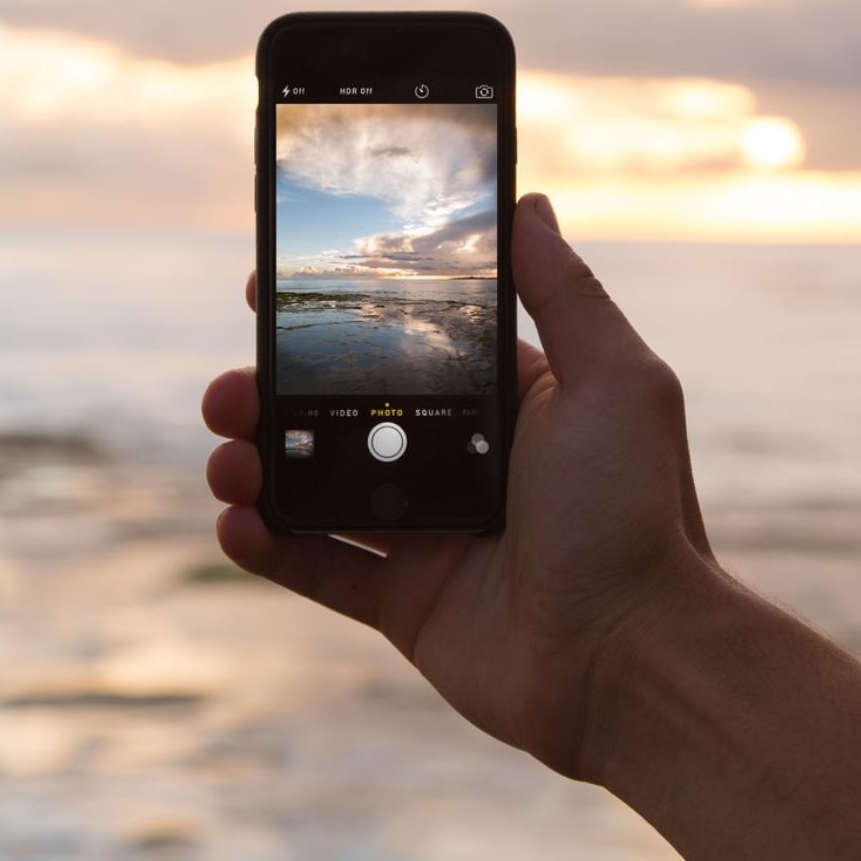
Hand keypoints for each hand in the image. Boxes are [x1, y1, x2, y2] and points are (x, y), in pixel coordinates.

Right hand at [201, 192, 712, 776]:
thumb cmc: (634, 511)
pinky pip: (320, 569)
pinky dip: (268, 547)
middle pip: (343, 414)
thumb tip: (528, 203)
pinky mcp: (406, 604)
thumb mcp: (615, 380)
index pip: (402, 345)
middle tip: (228, 389)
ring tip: (226, 458)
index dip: (336, 320)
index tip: (268, 290)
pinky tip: (235, 524)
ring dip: (256, 466)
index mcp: (505, 405)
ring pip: (318, 486)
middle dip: (274, 394)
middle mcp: (462, 463)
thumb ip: (563, 291)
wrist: (634, 658)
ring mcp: (431, 535)